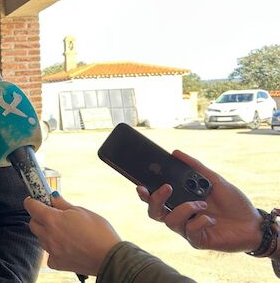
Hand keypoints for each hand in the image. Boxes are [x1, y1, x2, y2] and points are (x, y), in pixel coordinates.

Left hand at [24, 194, 120, 275]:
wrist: (109, 257)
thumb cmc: (99, 232)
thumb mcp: (81, 211)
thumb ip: (63, 204)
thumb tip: (53, 197)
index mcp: (53, 220)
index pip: (31, 206)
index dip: (32, 201)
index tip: (35, 199)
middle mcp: (48, 235)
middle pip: (33, 223)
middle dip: (39, 217)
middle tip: (52, 215)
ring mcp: (51, 251)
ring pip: (40, 238)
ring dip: (46, 233)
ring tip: (63, 232)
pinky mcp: (57, 263)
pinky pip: (49, 254)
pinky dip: (54, 249)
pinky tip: (66, 246)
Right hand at [137, 149, 262, 252]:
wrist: (253, 222)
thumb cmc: (232, 202)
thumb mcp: (214, 179)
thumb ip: (195, 167)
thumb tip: (175, 152)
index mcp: (179, 201)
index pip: (155, 198)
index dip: (144, 194)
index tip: (140, 185)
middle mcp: (180, 215)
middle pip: (154, 212)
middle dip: (155, 200)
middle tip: (167, 188)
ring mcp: (188, 229)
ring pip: (170, 222)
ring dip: (184, 209)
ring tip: (202, 203)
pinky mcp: (198, 240)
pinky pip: (189, 232)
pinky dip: (199, 222)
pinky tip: (212, 219)